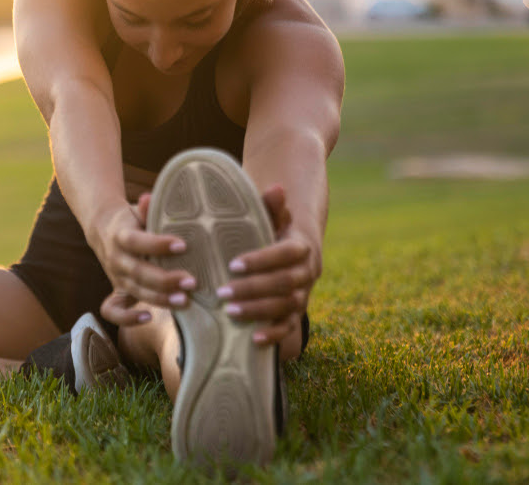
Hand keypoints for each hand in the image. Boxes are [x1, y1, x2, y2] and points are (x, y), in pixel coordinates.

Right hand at [94, 193, 197, 324]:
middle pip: (137, 272)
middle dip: (165, 280)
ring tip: (185, 300)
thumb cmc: (133, 220)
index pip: (136, 242)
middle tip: (192, 282)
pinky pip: (113, 310)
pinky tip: (148, 318)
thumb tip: (149, 198)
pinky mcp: (117, 291)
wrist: (104, 230)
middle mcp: (116, 258)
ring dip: (160, 299)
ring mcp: (116, 277)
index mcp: (120, 235)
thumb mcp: (138, 210)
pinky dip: (127, 319)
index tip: (183, 245)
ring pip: (135, 291)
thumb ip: (146, 208)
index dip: (158, 244)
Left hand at [216, 185, 318, 346]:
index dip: (261, 260)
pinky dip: (274, 335)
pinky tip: (253, 339)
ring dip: (258, 310)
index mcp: (301, 247)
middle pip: (284, 283)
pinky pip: (289, 327)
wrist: (288, 253)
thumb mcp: (270, 218)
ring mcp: (303, 295)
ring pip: (286, 306)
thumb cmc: (270, 232)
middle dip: (253, 288)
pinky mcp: (295, 313)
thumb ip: (271, 207)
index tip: (232, 264)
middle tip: (222, 292)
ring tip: (229, 311)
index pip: (285, 254)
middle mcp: (307, 272)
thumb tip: (276, 188)